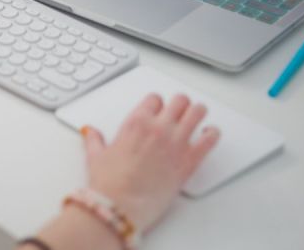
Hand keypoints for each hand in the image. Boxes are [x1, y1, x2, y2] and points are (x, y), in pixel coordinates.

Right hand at [81, 94, 219, 234]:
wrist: (120, 205)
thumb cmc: (109, 183)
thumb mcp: (96, 156)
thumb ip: (95, 140)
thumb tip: (91, 133)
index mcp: (136, 122)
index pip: (155, 98)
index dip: (157, 104)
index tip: (158, 111)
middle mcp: (158, 127)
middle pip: (179, 100)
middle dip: (180, 105)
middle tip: (179, 112)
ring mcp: (176, 142)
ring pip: (198, 111)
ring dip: (197, 113)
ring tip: (197, 119)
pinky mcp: (189, 161)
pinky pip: (210, 138)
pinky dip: (212, 134)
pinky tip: (209, 135)